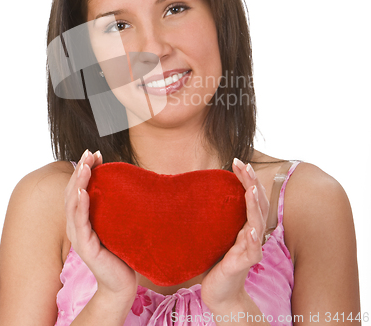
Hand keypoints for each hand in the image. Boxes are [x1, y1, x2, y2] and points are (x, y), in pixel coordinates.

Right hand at [65, 150, 138, 302]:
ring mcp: (79, 237)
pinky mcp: (85, 248)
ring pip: (73, 204)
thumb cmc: (121, 251)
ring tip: (85, 166)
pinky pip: (80, 224)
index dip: (84, 169)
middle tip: (89, 153)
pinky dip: (80, 206)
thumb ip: (115, 206)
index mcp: (82, 219)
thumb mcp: (117, 223)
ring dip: (78, 183)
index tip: (94, 153)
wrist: (123, 283)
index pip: (78, 188)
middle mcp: (76, 226)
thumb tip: (127, 181)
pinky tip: (83, 193)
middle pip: (72, 192)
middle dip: (80, 170)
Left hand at [201, 158, 268, 310]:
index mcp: (245, 223)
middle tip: (244, 164)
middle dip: (252, 182)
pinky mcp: (243, 264)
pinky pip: (252, 250)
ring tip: (251, 189)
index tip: (237, 160)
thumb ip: (215, 215)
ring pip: (257, 223)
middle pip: (257, 203)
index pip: (250, 195)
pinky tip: (251, 229)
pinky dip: (253, 239)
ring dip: (255, 204)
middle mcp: (251, 232)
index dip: (246, 177)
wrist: (219, 293)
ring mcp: (250, 248)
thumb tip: (195, 190)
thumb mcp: (215, 233)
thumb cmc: (217, 260)